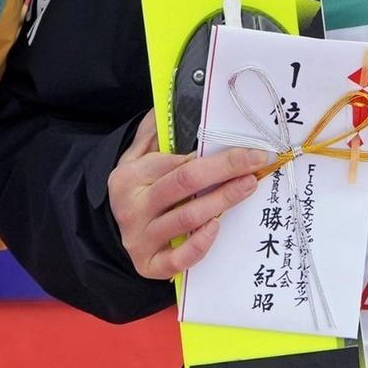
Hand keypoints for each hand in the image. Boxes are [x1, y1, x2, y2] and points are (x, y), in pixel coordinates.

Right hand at [108, 112, 273, 279]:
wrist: (110, 234)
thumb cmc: (136, 191)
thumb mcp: (135, 159)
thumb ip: (153, 133)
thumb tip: (173, 101)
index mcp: (129, 177)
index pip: (176, 162)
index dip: (216, 156)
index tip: (248, 149)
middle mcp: (131, 207)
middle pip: (185, 183)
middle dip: (226, 170)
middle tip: (257, 162)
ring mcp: (139, 239)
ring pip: (188, 218)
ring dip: (223, 201)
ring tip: (248, 186)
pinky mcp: (148, 265)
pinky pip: (178, 259)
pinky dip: (200, 244)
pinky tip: (218, 227)